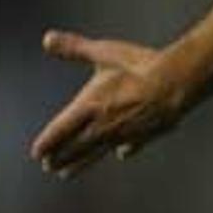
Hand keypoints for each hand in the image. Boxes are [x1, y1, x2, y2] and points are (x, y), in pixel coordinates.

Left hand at [31, 30, 182, 177]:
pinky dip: (121, 151)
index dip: (46, 142)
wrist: (175, 83)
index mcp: (89, 107)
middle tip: (49, 165)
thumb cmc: (139, 67)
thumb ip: (74, 48)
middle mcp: (102, 126)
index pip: (59, 131)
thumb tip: (47, 39)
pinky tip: (121, 153)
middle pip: (75, 147)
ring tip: (67, 173)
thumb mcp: (104, 53)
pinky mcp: (143, 135)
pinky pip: (128, 147)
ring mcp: (123, 134)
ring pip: (95, 153)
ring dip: (79, 163)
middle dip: (60, 157)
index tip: (37, 152)